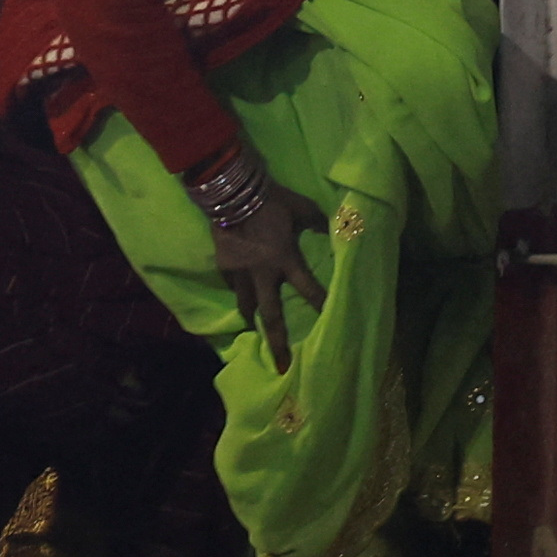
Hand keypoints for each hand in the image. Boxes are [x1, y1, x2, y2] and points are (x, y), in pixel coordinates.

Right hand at [205, 170, 327, 373]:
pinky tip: (238, 292)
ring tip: (252, 330)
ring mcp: (240, 272)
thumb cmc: (271, 199)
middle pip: (271, 316)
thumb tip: (332, 228)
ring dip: (252, 318)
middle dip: (277, 342)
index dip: (321, 305)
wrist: (232, 190)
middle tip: (281, 366)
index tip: (331, 324)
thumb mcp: (301, 207)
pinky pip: (231, 284)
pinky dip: (236, 290)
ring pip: (246, 305)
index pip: (309, 289)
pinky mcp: (223, 265)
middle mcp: (263, 274)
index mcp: (286, 259)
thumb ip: (317, 221)